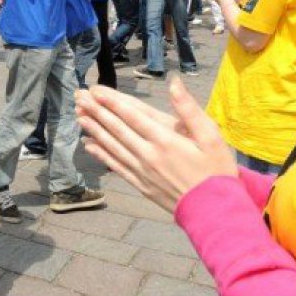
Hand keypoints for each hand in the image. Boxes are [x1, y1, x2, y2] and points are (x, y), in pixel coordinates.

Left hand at [76, 78, 237, 211]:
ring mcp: (142, 171)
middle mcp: (148, 154)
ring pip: (112, 146)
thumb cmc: (217, 172)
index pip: (132, 115)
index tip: (95, 90)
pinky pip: (116, 166)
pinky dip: (101, 154)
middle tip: (78, 97)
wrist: (216, 212)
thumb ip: (189, 109)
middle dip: (96, 110)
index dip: (111, 101)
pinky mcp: (140, 184)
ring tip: (78, 115)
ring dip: (93, 129)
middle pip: (116, 128)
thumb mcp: (211, 136)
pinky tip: (88, 145)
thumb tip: (174, 83)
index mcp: (165, 140)